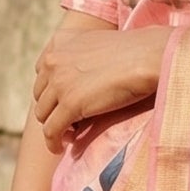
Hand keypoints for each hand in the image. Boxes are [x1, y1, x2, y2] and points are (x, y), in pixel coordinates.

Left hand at [32, 23, 167, 152]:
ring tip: (67, 135)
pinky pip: (51, 131)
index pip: (42, 72)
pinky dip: (53, 142)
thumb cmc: (136, 52)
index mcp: (60, 42)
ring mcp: (60, 83)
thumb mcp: (99, 45)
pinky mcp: (70, 104)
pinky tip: (60, 148)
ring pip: (43, 114)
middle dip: (52, 108)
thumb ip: (83, 57)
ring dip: (53, 126)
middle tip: (68, 121)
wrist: (149, 57)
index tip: (63, 101)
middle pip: (40, 94)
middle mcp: (54, 60)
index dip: (52, 90)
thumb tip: (82, 82)